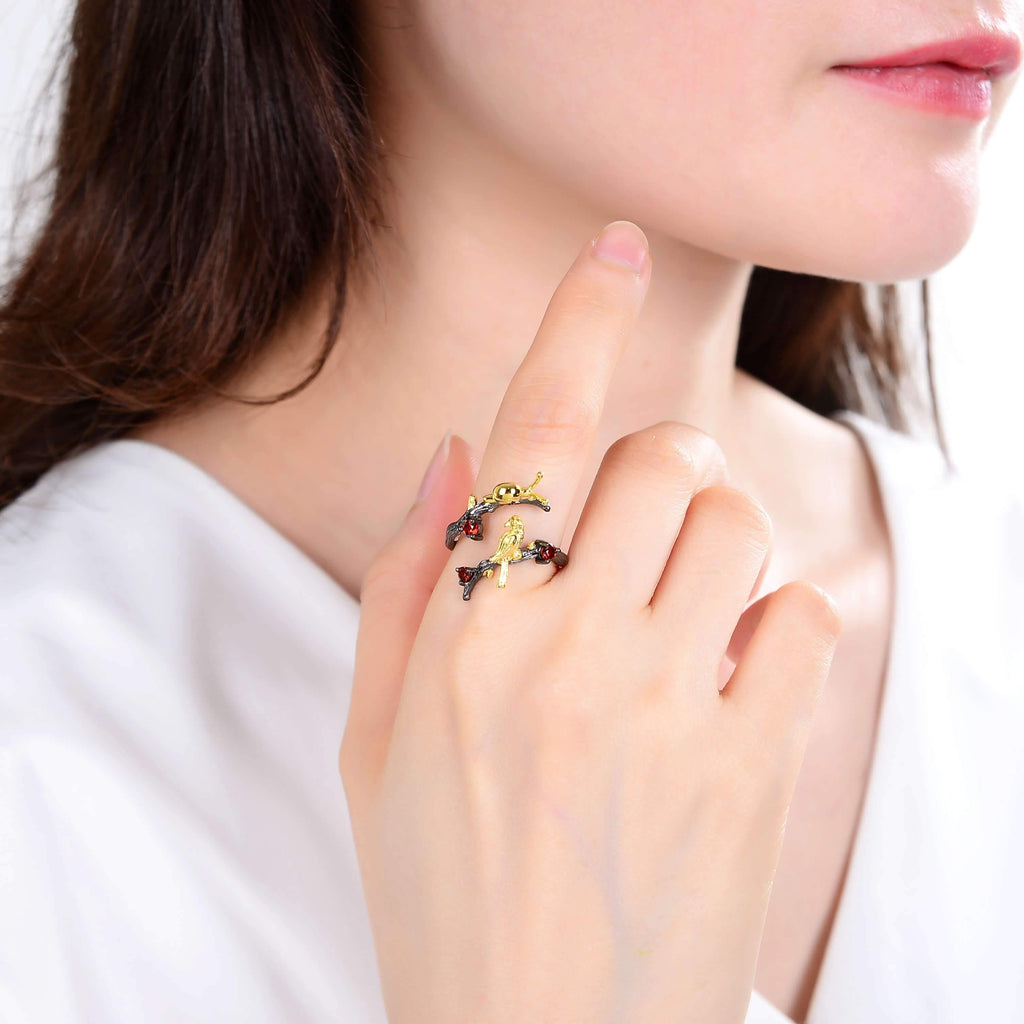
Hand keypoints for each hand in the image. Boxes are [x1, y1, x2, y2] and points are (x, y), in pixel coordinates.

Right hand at [340, 220, 842, 1022]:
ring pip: (736, 522)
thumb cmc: (444, 891)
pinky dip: (769, 620)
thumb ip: (405, 586)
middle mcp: (577, 655)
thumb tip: (454, 458)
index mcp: (472, 643)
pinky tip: (725, 676)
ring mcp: (677, 709)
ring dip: (707, 538)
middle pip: (662, 458)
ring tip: (672, 612)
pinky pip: (800, 617)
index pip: (535, 434)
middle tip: (627, 531)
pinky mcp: (757, 765)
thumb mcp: (376, 743)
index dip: (576, 321)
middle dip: (651, 467)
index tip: (614, 246)